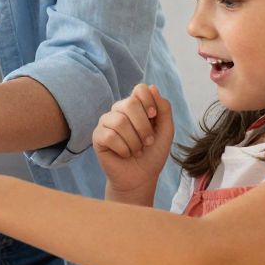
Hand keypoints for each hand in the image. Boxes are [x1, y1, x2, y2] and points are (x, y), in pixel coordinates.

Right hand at [92, 83, 174, 201]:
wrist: (141, 177)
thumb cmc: (153, 154)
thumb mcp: (166, 131)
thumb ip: (164, 108)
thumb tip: (152, 87)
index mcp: (136, 106)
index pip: (140, 89)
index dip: (148, 101)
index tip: (154, 117)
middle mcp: (119, 110)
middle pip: (130, 103)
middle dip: (144, 126)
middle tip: (148, 142)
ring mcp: (107, 122)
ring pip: (120, 121)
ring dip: (134, 141)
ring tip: (137, 151)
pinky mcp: (98, 136)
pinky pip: (110, 136)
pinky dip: (123, 149)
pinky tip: (125, 154)